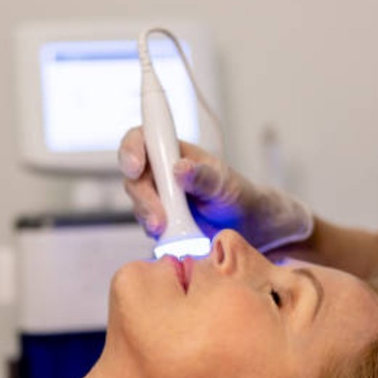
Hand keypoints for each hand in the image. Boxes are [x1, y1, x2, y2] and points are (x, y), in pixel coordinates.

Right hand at [118, 126, 312, 252]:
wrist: (246, 227)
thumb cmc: (238, 197)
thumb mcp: (226, 186)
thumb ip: (204, 177)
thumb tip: (180, 167)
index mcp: (174, 151)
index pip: (142, 138)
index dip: (131, 149)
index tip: (136, 168)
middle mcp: (161, 171)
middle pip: (133, 176)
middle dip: (143, 198)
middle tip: (159, 220)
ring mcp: (157, 196)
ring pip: (138, 203)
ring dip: (149, 218)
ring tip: (170, 232)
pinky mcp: (158, 219)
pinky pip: (147, 224)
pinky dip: (156, 234)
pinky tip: (174, 238)